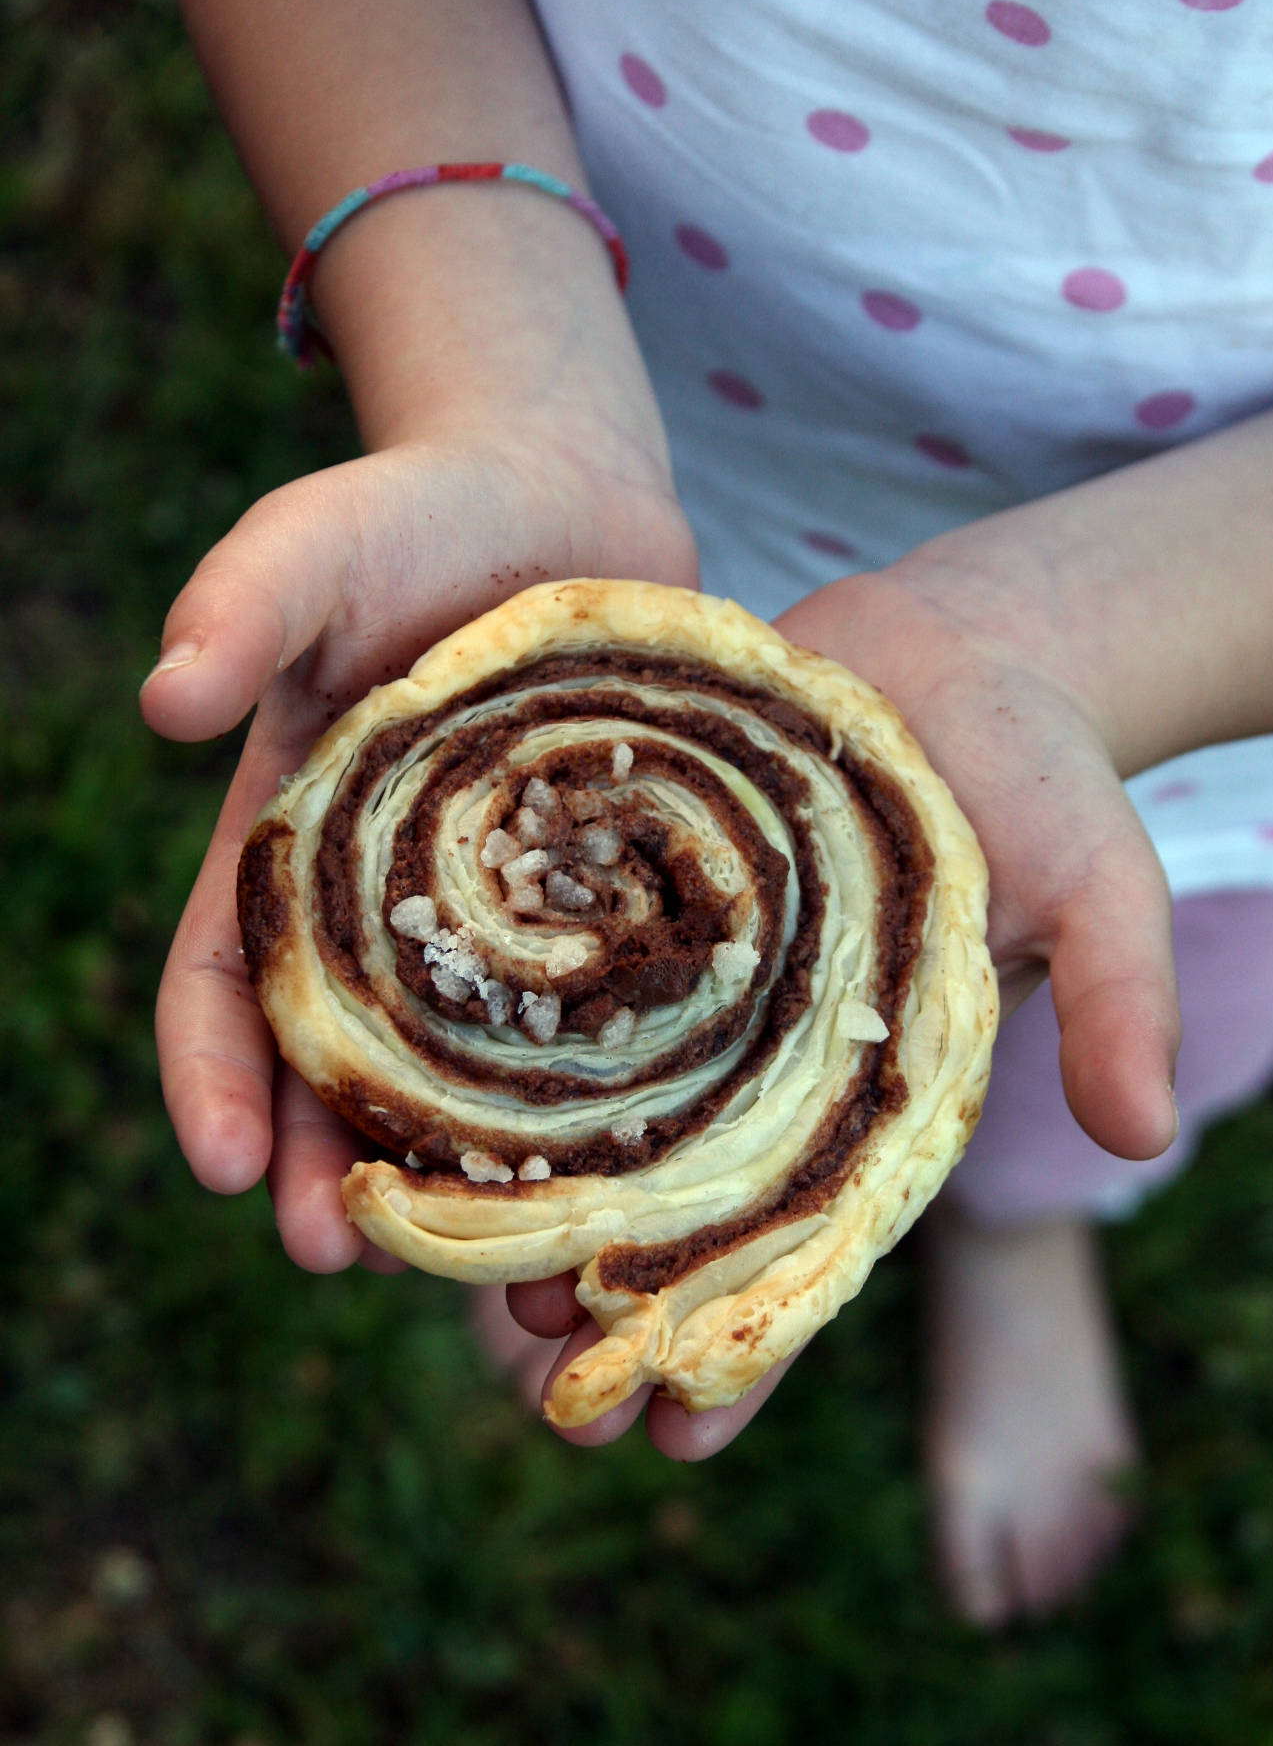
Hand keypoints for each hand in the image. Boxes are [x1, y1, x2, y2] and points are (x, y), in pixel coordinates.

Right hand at [141, 418, 696, 1274]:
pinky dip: (603, 1085)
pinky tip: (634, 1148)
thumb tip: (165, 700)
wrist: (566, 487)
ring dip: (461, 1164)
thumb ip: (243, 604)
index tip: (224, 1172)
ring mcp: (504, 910)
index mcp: (290, 848)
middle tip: (348, 1259)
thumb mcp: (318, 542)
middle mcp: (388, 903)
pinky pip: (602, 1006)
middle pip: (340, 1064)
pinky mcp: (608, 894)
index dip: (213, 1078)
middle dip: (325, 1167)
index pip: (224, 982)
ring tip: (483, 1252)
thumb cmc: (418, 513)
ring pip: (472, 1068)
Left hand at [516, 543, 1180, 1464]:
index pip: (810, 1252)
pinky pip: (554, 970)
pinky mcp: (637, 890)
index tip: (676, 1445)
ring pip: (593, 1109)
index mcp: (874, 1096)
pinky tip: (413, 1079)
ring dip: (524, 1189)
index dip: (752, 1351)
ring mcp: (695, 976)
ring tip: (439, 1266)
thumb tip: (1142, 1135)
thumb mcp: (1102, 881)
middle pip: (679, 1206)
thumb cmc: (1044, 773)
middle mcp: (769, 1056)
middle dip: (610, 1298)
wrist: (957, 650)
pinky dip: (493, 1030)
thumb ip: (1119, 997)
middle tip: (535, 1385)